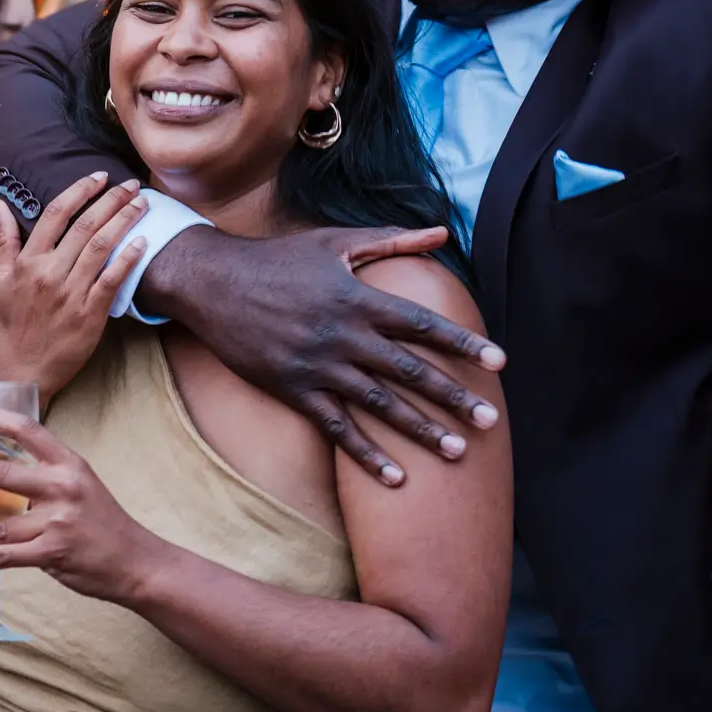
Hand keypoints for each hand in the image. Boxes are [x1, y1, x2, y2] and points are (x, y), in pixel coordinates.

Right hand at [0, 172, 147, 396]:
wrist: (22, 367)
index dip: (79, 191)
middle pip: (85, 225)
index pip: (55, 214)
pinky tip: (142, 242)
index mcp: (28, 261)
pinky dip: (127, 259)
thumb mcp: (0, 278)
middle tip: (131, 184)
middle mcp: (50, 273)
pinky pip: (112, 280)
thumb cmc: (13, 321)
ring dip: (124, 221)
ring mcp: (71, 293)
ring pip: (101, 247)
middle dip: (111, 200)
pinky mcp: (90, 314)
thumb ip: (4, 239)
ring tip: (141, 204)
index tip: (98, 177)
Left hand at [0, 407, 160, 604]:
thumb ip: (48, 478)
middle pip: (1, 474)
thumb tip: (2, 479)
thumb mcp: (83, 485)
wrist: (137, 561)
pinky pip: (2, 556)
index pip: (28, 429)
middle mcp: (62, 486)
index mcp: (69, 464)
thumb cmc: (106, 524)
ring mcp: (57, 520)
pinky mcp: (51, 552)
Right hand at [140, 224, 502, 486]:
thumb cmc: (278, 258)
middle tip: (491, 420)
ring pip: (379, 405)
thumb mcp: (335, 241)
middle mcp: (343, 334)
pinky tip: (396, 477)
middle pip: (409, 370)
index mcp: (358, 297)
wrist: (212, 282)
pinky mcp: (293, 390)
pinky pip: (336, 429)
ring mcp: (318, 366)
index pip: (422, 324)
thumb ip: (392, 241)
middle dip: (453, 396)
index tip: (499, 362)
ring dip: (420, 430)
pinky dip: (367, 455)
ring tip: (457, 451)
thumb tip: (443, 233)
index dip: (462, 343)